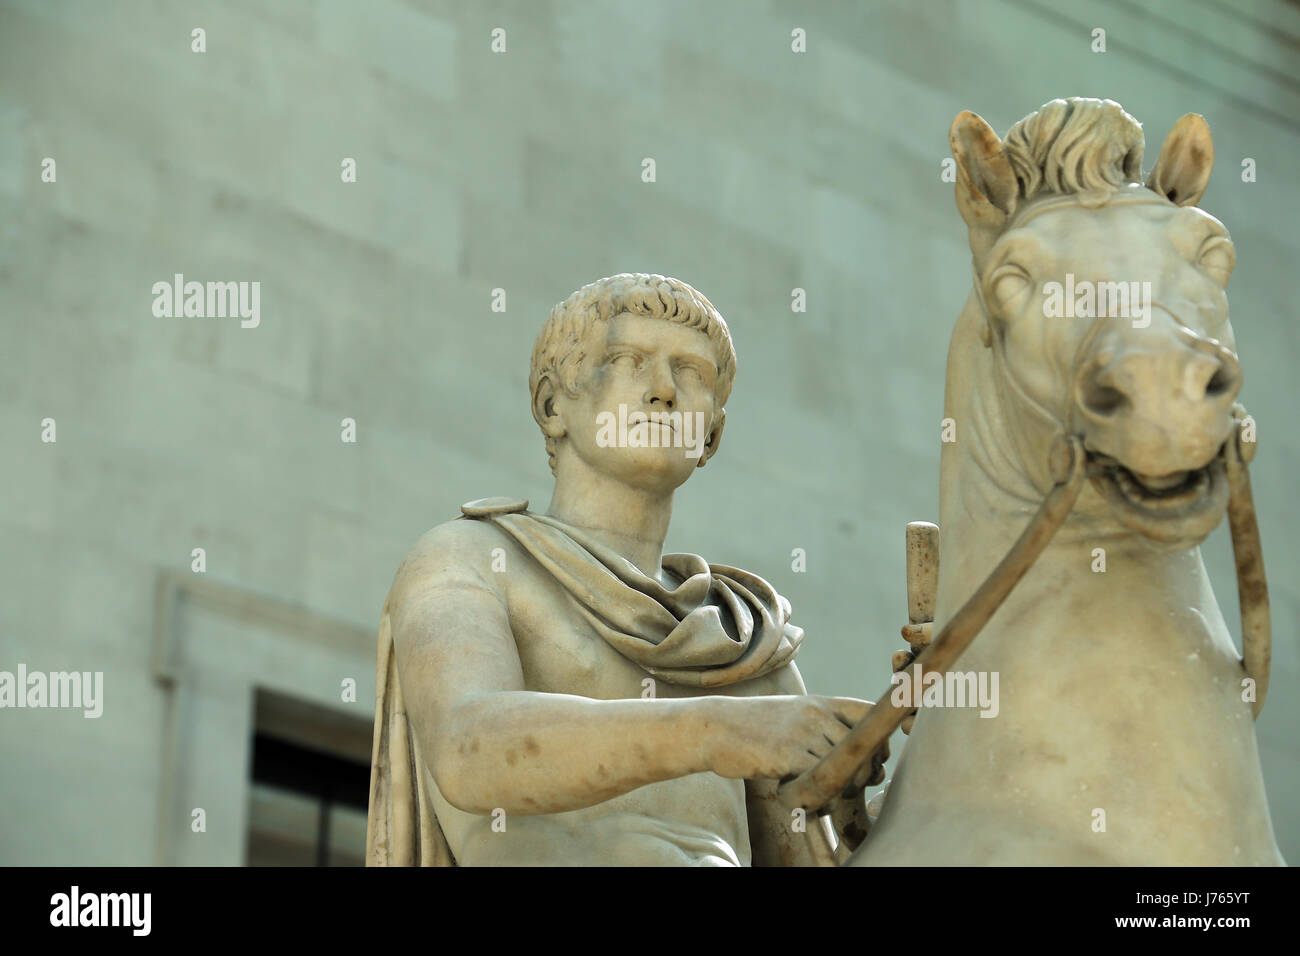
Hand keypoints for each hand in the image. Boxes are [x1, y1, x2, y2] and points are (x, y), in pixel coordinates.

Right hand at [703, 695, 873, 780]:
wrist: (714, 727)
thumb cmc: (753, 726)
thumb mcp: (792, 713)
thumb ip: (820, 726)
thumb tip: (850, 751)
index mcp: (820, 703)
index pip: (869, 711)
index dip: (879, 737)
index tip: (873, 757)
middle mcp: (816, 715)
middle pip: (865, 744)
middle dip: (867, 770)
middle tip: (853, 785)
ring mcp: (802, 734)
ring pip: (847, 766)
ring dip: (844, 787)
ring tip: (828, 795)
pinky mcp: (787, 755)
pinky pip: (821, 779)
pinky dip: (822, 794)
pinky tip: (808, 798)